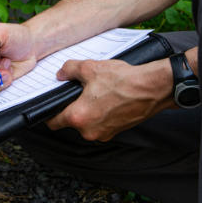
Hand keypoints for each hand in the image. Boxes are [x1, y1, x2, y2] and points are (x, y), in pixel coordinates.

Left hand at [46, 58, 175, 140]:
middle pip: (71, 122)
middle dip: (72, 108)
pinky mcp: (115, 132)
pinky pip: (100, 124)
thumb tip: (61, 74)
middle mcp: (89, 131)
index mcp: (78, 117)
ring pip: (86, 123)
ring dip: (87, 111)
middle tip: (79, 92)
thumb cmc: (123, 81)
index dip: (49, 112)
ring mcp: (103, 134)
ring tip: (97, 93)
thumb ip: (70, 70)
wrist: (151, 89)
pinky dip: (100, 114)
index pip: (53, 122)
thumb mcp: (90, 68)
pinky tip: (108, 99)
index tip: (51, 105)